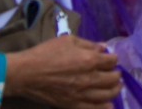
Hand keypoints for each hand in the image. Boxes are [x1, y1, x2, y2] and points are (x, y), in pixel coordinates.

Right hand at [4, 35, 121, 108]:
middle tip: (114, 73)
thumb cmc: (46, 53)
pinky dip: (104, 107)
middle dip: (116, 74)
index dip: (113, 59)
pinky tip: (107, 104)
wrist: (25, 73)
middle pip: (113, 79)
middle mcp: (89, 79)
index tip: (110, 59)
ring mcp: (81, 94)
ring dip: (114, 90)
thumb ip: (89, 44)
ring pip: (107, 96)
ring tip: (114, 87)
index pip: (112, 61)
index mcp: (90, 60)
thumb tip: (103, 47)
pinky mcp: (72, 105)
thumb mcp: (69, 41)